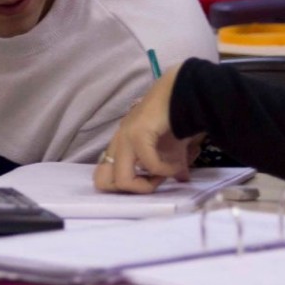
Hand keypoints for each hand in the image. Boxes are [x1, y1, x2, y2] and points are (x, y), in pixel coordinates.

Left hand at [93, 64, 199, 193]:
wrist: (181, 93)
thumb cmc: (173, 120)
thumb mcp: (172, 150)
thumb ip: (172, 166)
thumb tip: (181, 179)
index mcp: (119, 147)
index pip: (102, 178)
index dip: (127, 187)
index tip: (152, 180)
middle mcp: (117, 143)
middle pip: (102, 183)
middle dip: (133, 190)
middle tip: (156, 181)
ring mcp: (125, 137)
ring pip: (121, 180)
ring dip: (148, 184)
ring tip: (167, 172)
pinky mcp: (138, 133)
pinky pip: (149, 163)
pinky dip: (165, 169)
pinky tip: (177, 163)